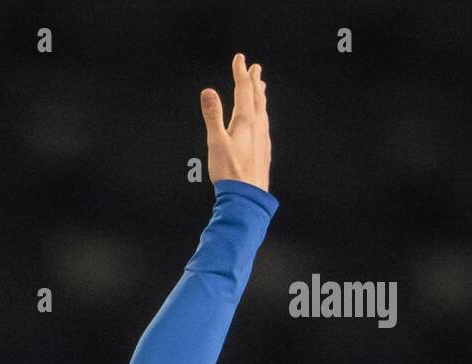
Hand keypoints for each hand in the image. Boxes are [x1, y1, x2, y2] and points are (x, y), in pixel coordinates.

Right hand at [200, 53, 270, 192]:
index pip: (244, 90)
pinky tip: (260, 119)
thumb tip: (208, 91)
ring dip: (260, 96)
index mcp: (245, 121)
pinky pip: (264, 123)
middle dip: (254, 81)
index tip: (240, 58)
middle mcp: (258, 126)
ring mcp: (262, 137)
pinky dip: (261, 112)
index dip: (241, 73)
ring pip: (262, 110)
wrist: (247, 196)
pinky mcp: (263, 149)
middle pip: (257, 97)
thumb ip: (212, 116)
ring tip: (260, 88)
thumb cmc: (229, 171)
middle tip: (255, 68)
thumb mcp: (216, 142)